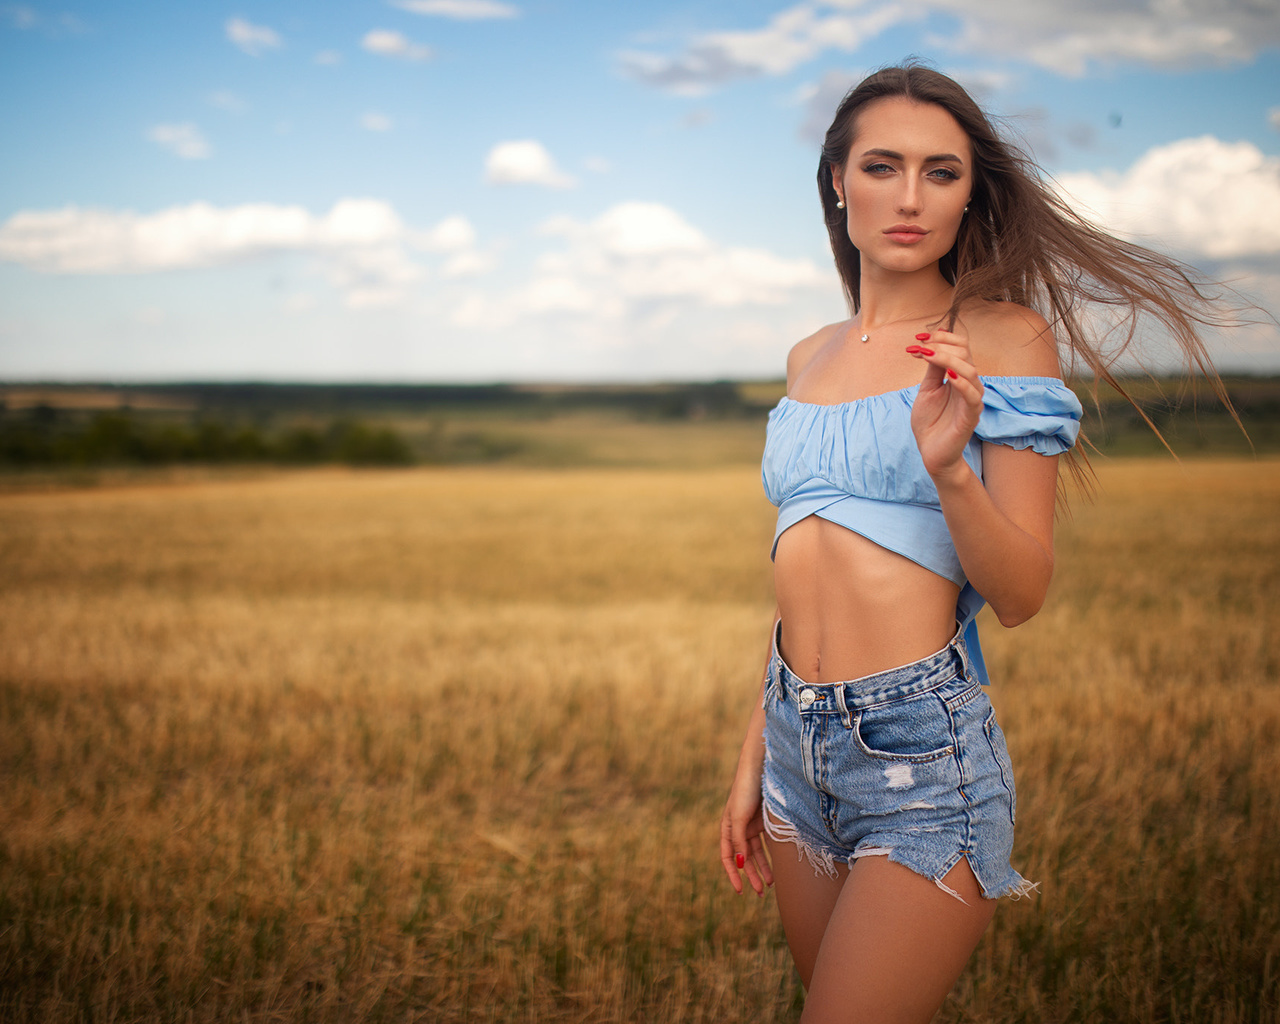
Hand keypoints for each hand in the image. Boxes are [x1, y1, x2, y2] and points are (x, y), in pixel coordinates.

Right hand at [719, 753, 773, 895]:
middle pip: (743, 858)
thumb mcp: (740, 817)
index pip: (726, 857)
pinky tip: (776, 868)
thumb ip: (739, 840)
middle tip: (759, 893)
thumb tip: (741, 863)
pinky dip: (769, 857)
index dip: (732, 874)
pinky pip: (765, 844)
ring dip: (762, 869)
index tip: (740, 890)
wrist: (760, 770)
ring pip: (755, 854)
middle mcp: (737, 829)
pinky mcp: (763, 822)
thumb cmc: (746, 791)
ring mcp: (751, 826)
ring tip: (770, 886)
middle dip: (750, 876)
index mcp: (726, 828)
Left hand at [906, 320, 984, 480]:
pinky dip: (962, 383)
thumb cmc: (930, 422)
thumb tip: (930, 344)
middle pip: (965, 354)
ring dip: (947, 358)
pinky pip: (973, 396)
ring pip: (970, 370)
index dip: (942, 337)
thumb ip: (933, 369)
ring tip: (927, 355)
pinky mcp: (971, 416)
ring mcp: (971, 399)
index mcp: (959, 376)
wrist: (931, 452)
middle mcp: (969, 384)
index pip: (960, 347)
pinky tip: (948, 376)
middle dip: (941, 345)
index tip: (918, 337)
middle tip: (919, 346)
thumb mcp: (927, 389)